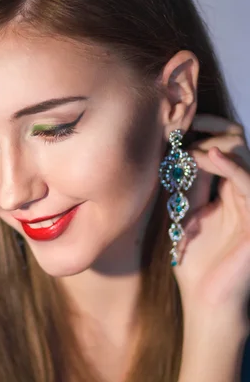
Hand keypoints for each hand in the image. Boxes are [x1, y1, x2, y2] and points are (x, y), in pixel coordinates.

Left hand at [173, 114, 249, 322]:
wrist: (206, 297)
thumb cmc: (194, 260)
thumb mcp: (184, 214)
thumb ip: (188, 184)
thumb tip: (177, 151)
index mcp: (228, 189)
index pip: (223, 146)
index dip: (204, 129)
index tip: (176, 122)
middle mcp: (245, 191)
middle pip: (236, 143)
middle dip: (210, 129)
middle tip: (183, 126)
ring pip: (243, 156)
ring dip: (215, 146)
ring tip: (190, 147)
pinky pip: (249, 182)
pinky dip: (231, 166)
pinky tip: (209, 157)